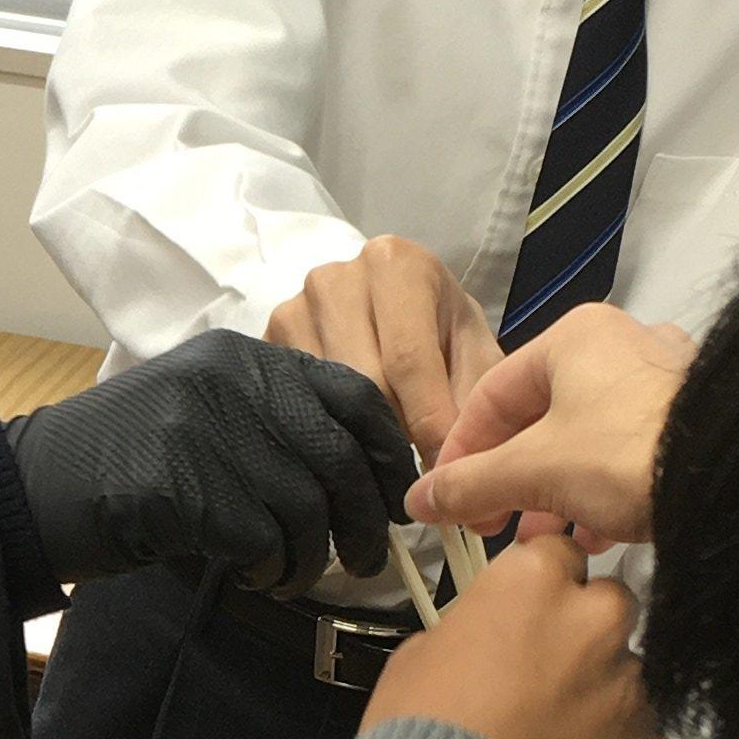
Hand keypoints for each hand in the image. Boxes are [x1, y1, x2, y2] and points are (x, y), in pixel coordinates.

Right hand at [10, 331, 414, 594]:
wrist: (33, 485)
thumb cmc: (124, 459)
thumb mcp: (201, 409)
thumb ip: (269, 419)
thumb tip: (356, 474)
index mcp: (240, 356)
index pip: (351, 393)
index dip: (385, 452)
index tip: (394, 496)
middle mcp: (228, 383)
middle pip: (336, 457)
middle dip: (364, 519)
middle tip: (367, 560)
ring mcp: (203, 432)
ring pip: (305, 507)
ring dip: (310, 558)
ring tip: (290, 576)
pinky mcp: (183, 487)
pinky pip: (262, 540)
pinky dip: (270, 570)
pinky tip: (254, 577)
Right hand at [267, 238, 502, 467]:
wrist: (396, 309)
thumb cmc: (442, 331)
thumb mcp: (474, 354)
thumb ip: (472, 401)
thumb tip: (455, 466)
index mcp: (396, 265)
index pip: (407, 359)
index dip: (427, 423)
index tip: (442, 473)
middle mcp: (335, 278)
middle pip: (362, 381)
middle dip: (395, 432)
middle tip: (415, 469)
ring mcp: (293, 309)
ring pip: (324, 395)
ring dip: (358, 434)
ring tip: (383, 447)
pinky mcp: (264, 341)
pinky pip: (293, 402)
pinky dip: (323, 428)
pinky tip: (347, 436)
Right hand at [360, 535, 665, 738]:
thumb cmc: (416, 736)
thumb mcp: (419, 656)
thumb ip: (474, 629)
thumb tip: (490, 640)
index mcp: (535, 583)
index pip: (560, 554)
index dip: (542, 587)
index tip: (525, 616)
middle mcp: (596, 623)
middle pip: (612, 605)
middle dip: (585, 633)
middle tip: (544, 678)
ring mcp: (632, 690)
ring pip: (629, 678)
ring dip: (600, 698)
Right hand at [408, 305, 693, 550]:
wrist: (736, 478)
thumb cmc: (623, 456)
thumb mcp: (533, 471)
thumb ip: (469, 484)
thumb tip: (418, 501)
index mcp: (574, 336)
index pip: (491, 395)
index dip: (460, 454)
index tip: (448, 503)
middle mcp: (620, 344)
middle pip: (539, 418)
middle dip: (510, 481)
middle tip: (493, 527)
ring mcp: (663, 380)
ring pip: (584, 438)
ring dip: (553, 493)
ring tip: (542, 540)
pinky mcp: (693, 420)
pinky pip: (628, 453)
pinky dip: (601, 492)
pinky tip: (594, 537)